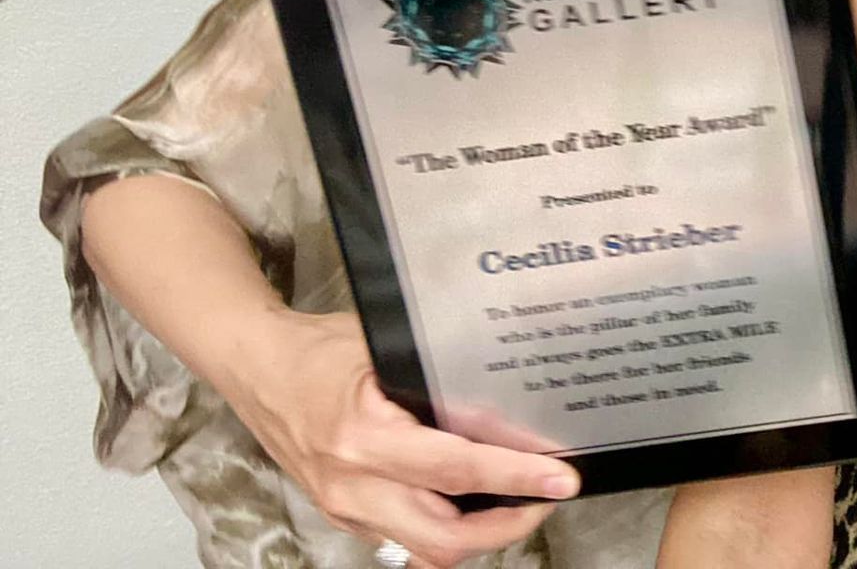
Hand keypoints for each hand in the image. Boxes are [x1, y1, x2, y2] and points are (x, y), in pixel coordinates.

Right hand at [217, 310, 577, 567]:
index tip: (560, 477)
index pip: (456, 469)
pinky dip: (448, 531)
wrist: (256, 366)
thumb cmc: (319, 349)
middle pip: (445, 536)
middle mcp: (353, 484)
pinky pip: (405, 541)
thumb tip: (507, 403)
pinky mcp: (344, 514)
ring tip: (522, 502)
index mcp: (363, 438)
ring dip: (482, 535)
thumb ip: (439, 378)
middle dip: (509, 524)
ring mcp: (346, 506)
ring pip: (427, 550)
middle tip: (550, 494)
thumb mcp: (384, 347)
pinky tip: (477, 506)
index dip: (515, 476)